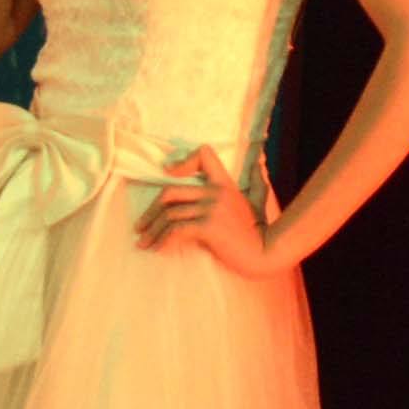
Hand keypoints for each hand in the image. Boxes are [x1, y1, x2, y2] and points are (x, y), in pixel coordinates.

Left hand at [134, 149, 271, 272]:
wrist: (267, 253)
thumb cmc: (260, 230)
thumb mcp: (257, 201)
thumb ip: (257, 182)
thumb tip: (260, 162)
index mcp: (224, 184)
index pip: (204, 155)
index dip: (182, 162)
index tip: (167, 174)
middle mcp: (216, 192)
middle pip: (170, 192)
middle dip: (150, 211)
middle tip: (140, 228)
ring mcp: (212, 208)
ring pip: (169, 215)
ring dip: (152, 232)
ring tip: (144, 244)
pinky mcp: (209, 226)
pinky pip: (177, 230)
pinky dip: (164, 240)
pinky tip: (159, 250)